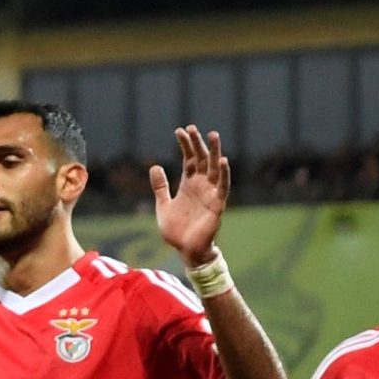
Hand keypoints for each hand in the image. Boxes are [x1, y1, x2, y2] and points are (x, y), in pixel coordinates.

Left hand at [150, 124, 230, 266]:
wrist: (186, 250)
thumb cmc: (176, 230)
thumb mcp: (164, 205)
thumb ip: (160, 187)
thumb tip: (154, 166)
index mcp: (188, 184)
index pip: (189, 159)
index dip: (185, 145)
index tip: (180, 130)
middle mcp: (201, 186)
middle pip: (202, 159)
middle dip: (198, 143)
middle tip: (192, 127)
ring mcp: (210, 194)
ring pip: (214, 168)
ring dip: (214, 151)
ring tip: (213, 134)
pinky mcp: (218, 204)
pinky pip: (223, 187)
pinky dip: (224, 174)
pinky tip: (222, 160)